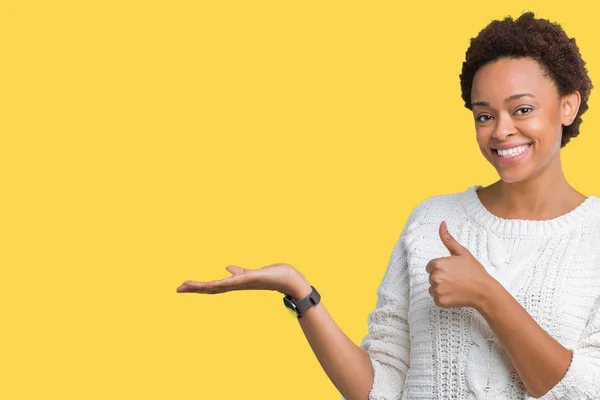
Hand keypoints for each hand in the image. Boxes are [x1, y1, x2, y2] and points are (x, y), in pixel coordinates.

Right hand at [176, 263, 310, 298]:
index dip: (197, 287)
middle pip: (211, 289)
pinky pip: (230, 282)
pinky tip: (209, 284)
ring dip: (201, 287)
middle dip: (194, 289)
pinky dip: (219, 284)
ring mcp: (241, 284)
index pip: (212, 286)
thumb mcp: (250, 273)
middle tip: (177, 289)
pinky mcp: (248, 279)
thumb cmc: (271, 276)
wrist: (287, 279)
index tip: (183, 286)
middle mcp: (236, 286)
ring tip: (186, 286)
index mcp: (234, 284)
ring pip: (217, 287)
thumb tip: (227, 267)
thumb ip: (238, 271)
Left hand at [426, 221, 494, 309]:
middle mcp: (435, 277)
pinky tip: (455, 295)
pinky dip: (444, 298)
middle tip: (456, 279)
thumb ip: (448, 239)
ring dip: (441, 288)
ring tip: (456, 287)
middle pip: (431, 277)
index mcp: (438, 264)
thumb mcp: (462, 252)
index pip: (431, 266)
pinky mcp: (440, 301)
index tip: (453, 270)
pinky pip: (436, 299)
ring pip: (433, 288)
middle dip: (441, 278)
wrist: (484, 291)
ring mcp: (437, 290)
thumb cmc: (474, 271)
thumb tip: (442, 223)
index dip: (442, 268)